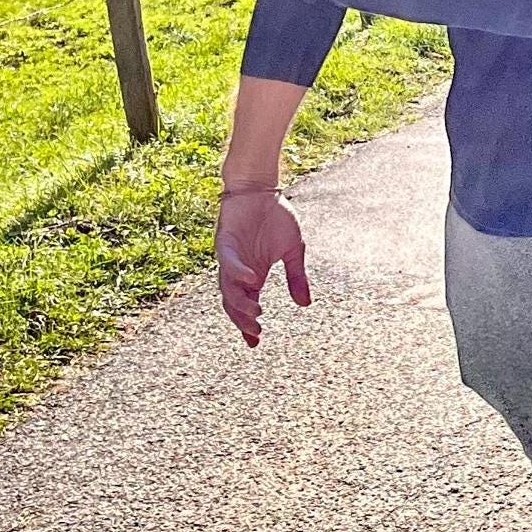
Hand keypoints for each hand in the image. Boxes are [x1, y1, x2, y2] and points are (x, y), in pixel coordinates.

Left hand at [216, 184, 310, 345]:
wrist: (261, 189)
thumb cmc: (276, 217)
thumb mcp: (294, 251)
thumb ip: (297, 277)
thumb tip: (305, 304)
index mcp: (252, 274)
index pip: (246, 304)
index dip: (247, 325)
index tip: (255, 343)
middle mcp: (237, 270)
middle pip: (233, 302)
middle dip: (242, 320)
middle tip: (256, 332)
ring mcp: (230, 257)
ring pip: (228, 287)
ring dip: (239, 302)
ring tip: (255, 314)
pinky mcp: (226, 242)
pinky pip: (229, 262)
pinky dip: (238, 273)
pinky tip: (252, 280)